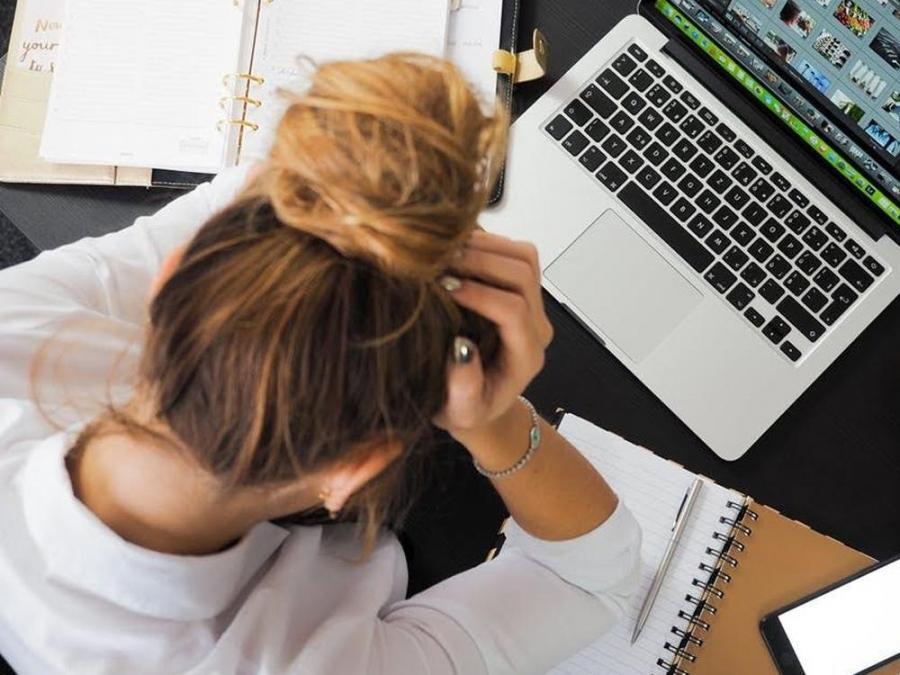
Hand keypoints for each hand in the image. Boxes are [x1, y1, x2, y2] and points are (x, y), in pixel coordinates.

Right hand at [434, 230, 552, 438]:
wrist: (478, 402)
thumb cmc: (466, 408)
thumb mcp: (459, 411)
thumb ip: (463, 387)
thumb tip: (461, 348)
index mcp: (525, 356)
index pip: (513, 311)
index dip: (479, 294)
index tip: (444, 288)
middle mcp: (536, 326)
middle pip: (523, 274)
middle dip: (481, 261)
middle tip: (440, 261)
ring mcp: (532, 305)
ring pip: (524, 256)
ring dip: (485, 246)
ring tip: (446, 251)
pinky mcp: (520, 289)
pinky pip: (513, 253)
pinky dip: (485, 243)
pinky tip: (453, 250)